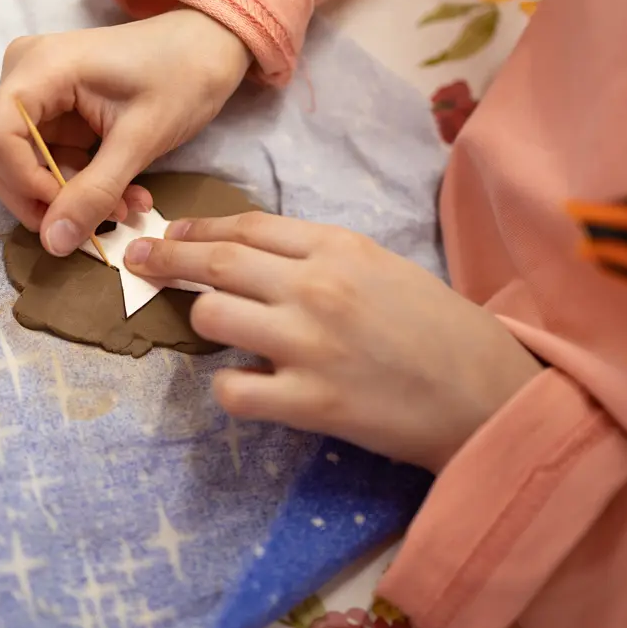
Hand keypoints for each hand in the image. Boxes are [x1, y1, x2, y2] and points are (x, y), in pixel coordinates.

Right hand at [0, 9, 252, 256]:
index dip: (23, 182)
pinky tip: (123, 195)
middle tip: (99, 221)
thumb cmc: (182, 75)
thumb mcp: (141, 140)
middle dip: (46, 198)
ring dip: (68, 198)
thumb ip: (95, 192)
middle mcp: (24, 76)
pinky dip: (80, 186)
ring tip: (124, 209)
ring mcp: (37, 94)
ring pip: (23, 166)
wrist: (207, 47)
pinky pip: (48, 161)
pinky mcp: (53, 111)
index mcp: (40, 67)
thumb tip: (54, 243)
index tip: (68, 209)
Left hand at [123, 213, 542, 471]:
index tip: (172, 232)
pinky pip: (233, 389)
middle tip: (140, 262)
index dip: (199, 227)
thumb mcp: (382, 266)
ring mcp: (309, 344)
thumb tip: (251, 254)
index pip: (247, 225)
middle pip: (215, 263)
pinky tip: (249, 386)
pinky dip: (230, 387)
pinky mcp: (310, 403)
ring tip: (221, 334)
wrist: (486, 391)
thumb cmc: (438, 327)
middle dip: (166, 259)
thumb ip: (319, 256)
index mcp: (338, 247)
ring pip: (211, 317)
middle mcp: (316, 287)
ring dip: (203, 323)